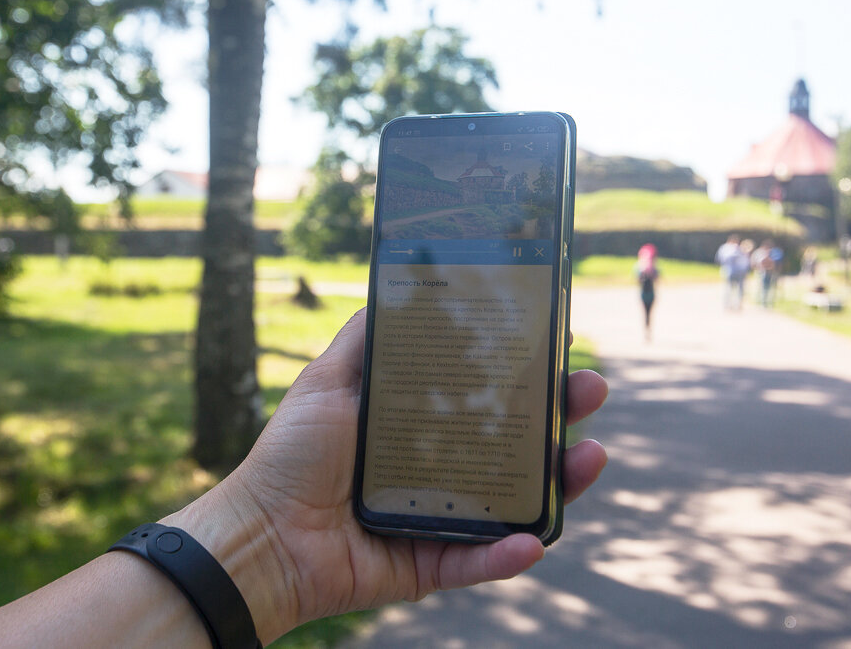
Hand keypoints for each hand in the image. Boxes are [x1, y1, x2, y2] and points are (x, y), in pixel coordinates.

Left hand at [177, 309, 608, 642]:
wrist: (259, 532)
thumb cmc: (290, 454)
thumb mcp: (329, 379)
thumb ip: (367, 338)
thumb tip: (402, 284)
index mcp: (422, 427)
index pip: (487, 398)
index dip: (526, 376)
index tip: (558, 348)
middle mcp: (440, 471)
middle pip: (515, 446)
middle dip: (559, 419)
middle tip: (590, 389)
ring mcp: (441, 520)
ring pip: (514, 503)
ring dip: (560, 484)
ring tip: (591, 455)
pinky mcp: (431, 565)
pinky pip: (478, 564)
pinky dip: (507, 555)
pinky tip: (533, 540)